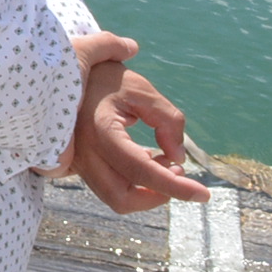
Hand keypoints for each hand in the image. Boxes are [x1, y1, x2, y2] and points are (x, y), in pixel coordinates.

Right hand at [59, 34, 207, 212]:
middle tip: (178, 172)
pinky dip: (134, 183)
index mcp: (99, 130)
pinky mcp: (81, 165)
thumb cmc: (107, 80)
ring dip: (146, 189)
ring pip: (115, 198)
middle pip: (122, 199)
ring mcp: (77, 162)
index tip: (204, 194)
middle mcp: (83, 153)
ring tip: (162, 158)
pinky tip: (147, 157)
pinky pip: (109, 187)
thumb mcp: (143, 90)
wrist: (66, 73)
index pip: (141, 170)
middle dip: (156, 195)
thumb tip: (178, 159)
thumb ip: (168, 122)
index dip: (176, 187)